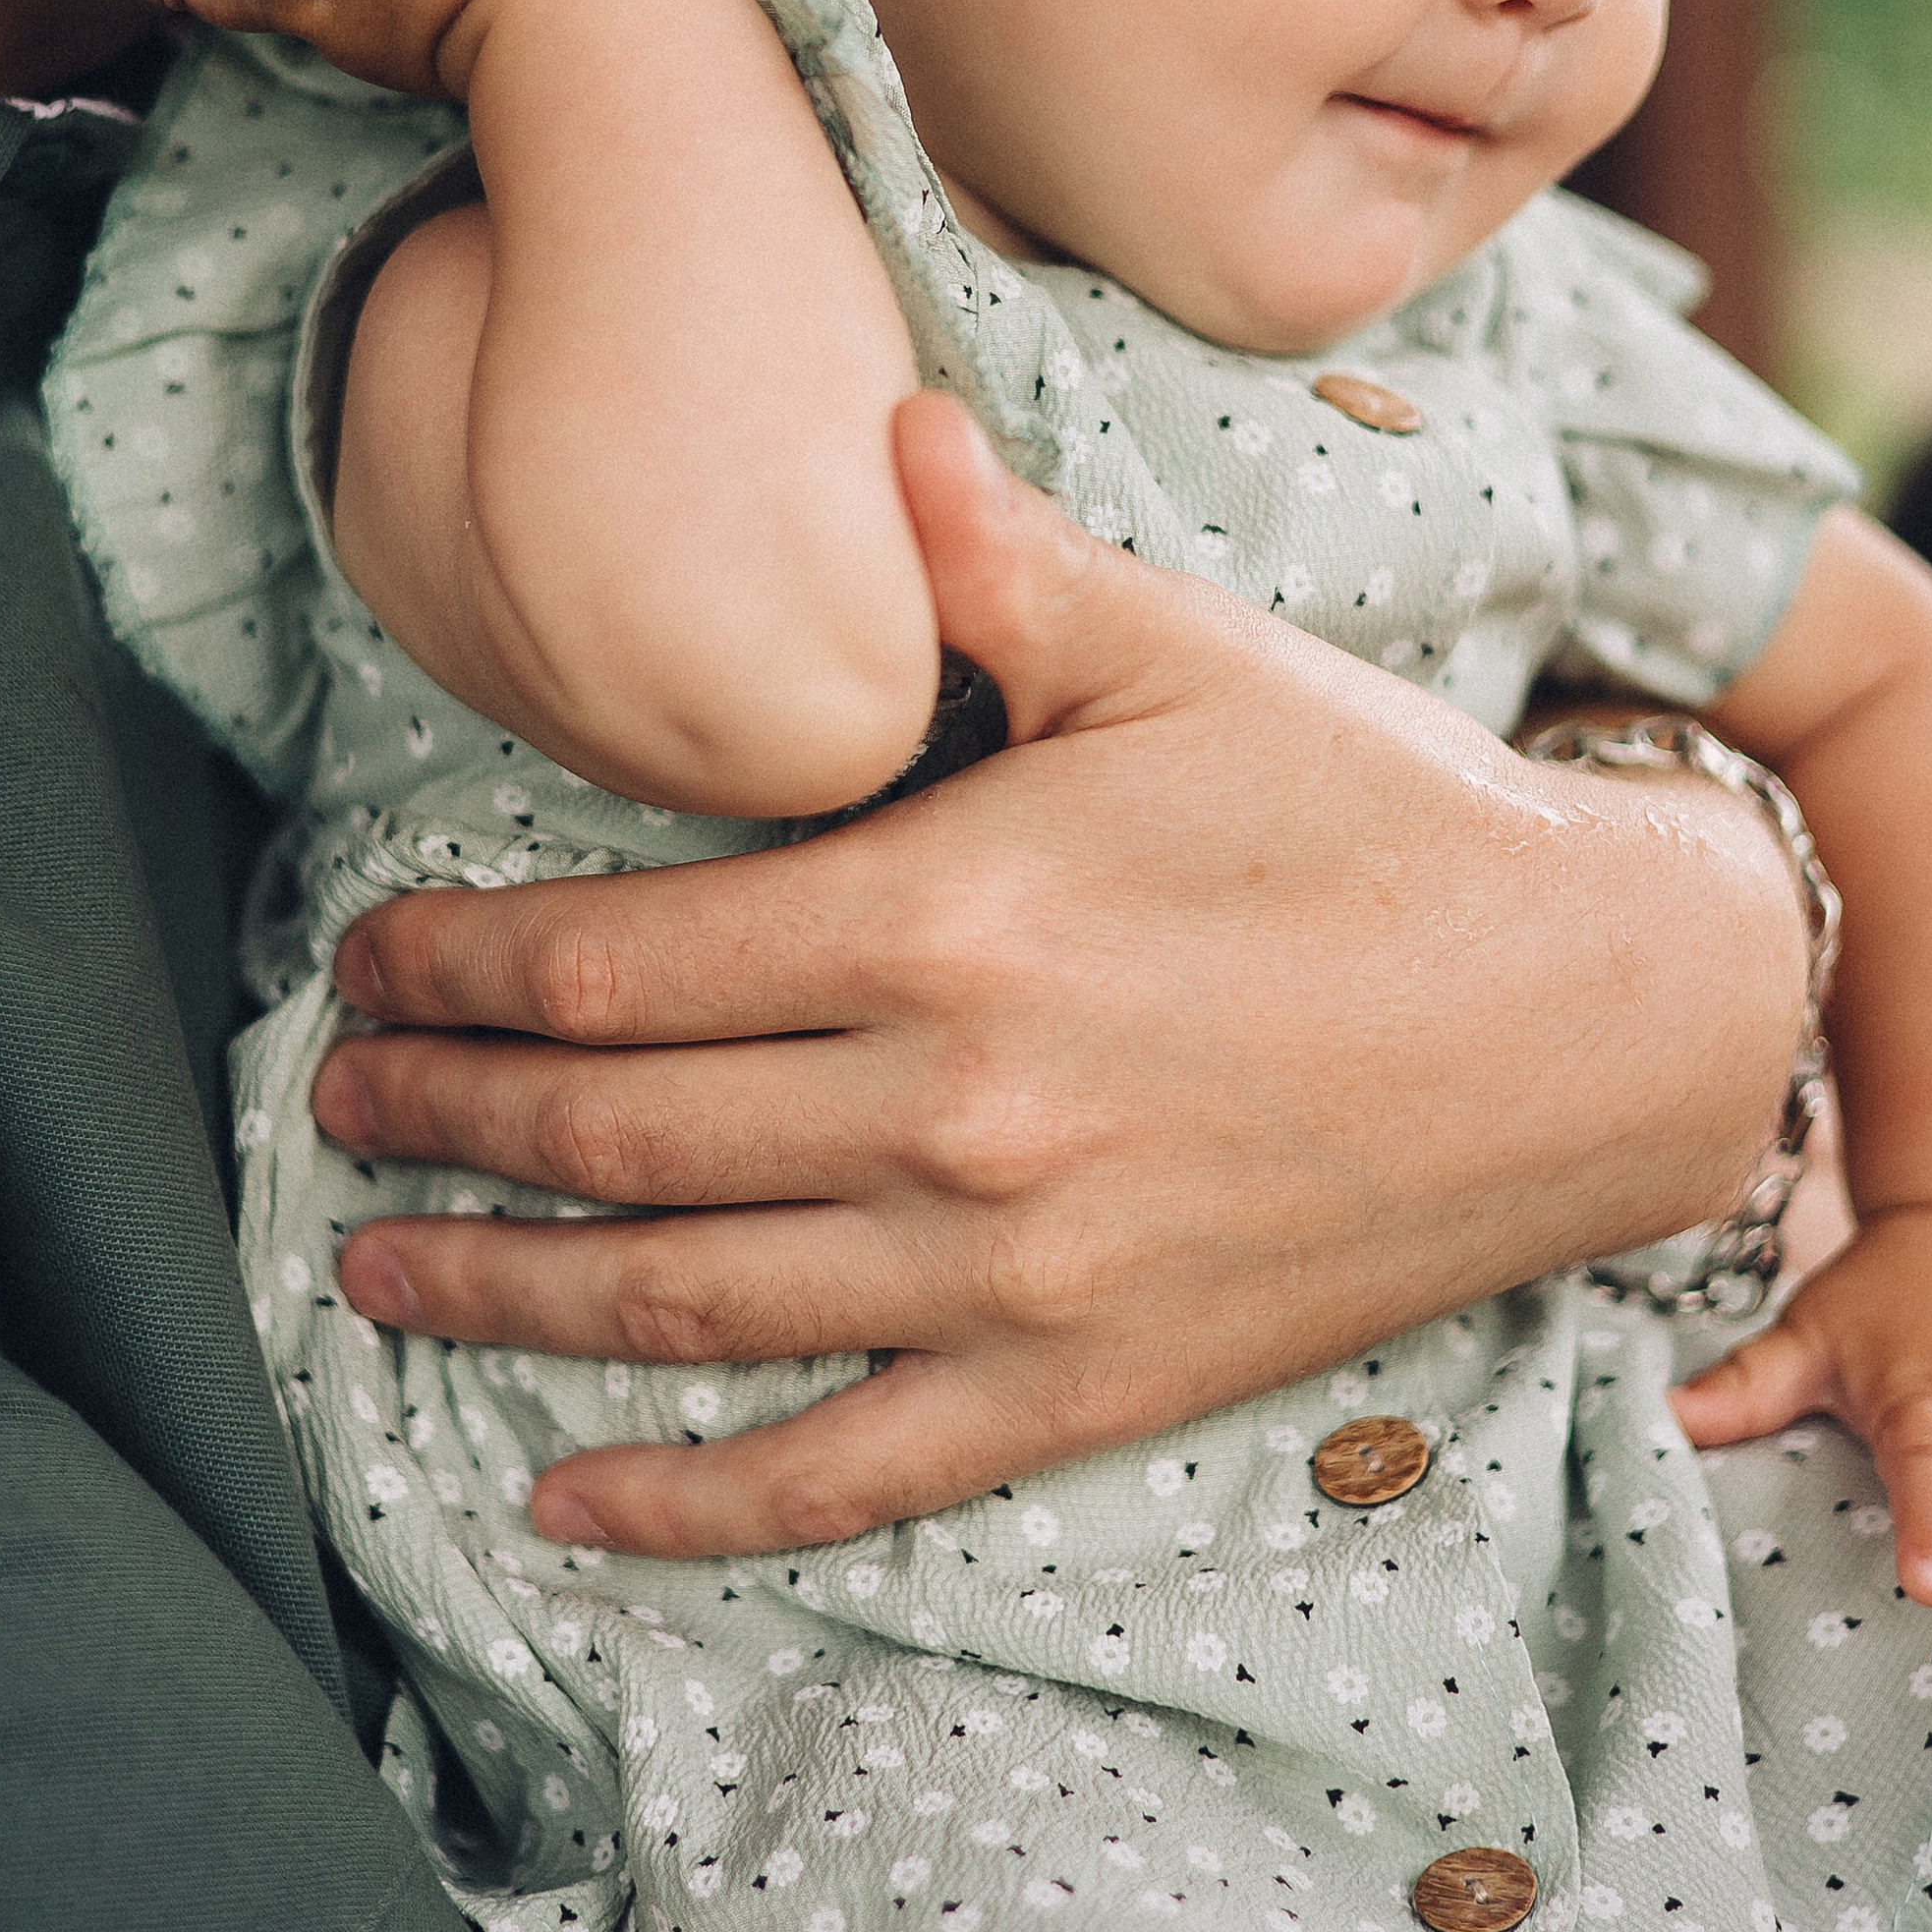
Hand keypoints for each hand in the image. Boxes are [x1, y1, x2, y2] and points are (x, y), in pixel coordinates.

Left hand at [310, 394, 1811, 1557]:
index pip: (618, 962)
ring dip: (500, 1293)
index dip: (459, 973)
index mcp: (944, 917)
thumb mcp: (1185, 659)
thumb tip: (878, 431)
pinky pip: (838, 1472)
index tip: (366, 968)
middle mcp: (949, 1114)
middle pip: (612, 1137)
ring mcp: (1010, 1276)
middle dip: (442, 1123)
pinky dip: (687, 1500)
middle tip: (332, 1108)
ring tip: (377, 1270)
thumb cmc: (1379, 816)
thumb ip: (995, 563)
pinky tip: (563, 1500)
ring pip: (681, 1304)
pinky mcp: (1082, 1388)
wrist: (1599, 1019)